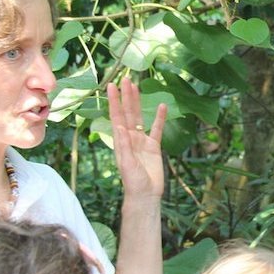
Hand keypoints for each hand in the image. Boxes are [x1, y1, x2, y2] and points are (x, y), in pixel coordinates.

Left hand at [107, 79, 167, 197]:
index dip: (114, 101)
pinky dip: (159, 118)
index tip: (112, 86)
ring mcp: (142, 141)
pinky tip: (162, 106)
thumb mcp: (127, 163)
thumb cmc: (133, 182)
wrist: (146, 195)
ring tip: (137, 86)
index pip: (116, 116)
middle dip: (126, 96)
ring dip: (138, 102)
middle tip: (125, 79)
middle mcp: (130, 138)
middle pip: (127, 112)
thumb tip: (121, 127)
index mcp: (121, 141)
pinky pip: (156, 129)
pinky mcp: (154, 147)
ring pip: (139, 117)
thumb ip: (124, 145)